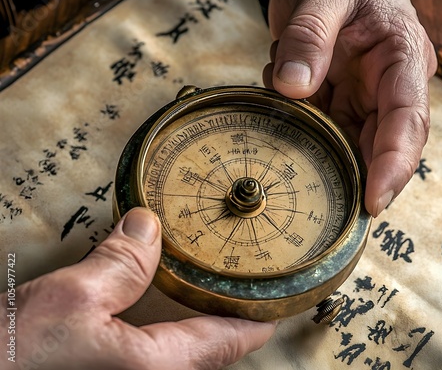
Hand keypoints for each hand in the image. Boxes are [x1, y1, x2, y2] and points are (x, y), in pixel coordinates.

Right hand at [1, 208, 274, 369]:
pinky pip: (156, 356)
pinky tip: (159, 310)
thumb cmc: (15, 360)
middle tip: (242, 289)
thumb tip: (147, 227)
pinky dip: (169, 331)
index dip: (254, 320)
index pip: (226, 341)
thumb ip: (120, 263)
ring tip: (208, 294)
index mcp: (156, 367)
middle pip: (210, 352)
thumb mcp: (73, 298)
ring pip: (183, 356)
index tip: (274, 305)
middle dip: (228, 320)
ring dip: (199, 326)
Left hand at [263, 0, 437, 216]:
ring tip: (293, 116)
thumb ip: (308, 36)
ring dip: (318, 143)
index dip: (394, 165)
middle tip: (332, 203)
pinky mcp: (339, 100)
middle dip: (358, 175)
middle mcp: (388, 85)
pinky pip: (323, 127)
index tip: (375, 200)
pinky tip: (285, 99)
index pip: (407, 121)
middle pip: (382, 144)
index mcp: (402, 59)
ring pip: (348, 141)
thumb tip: (293, 85)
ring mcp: (363, 96)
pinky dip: (302, 124)